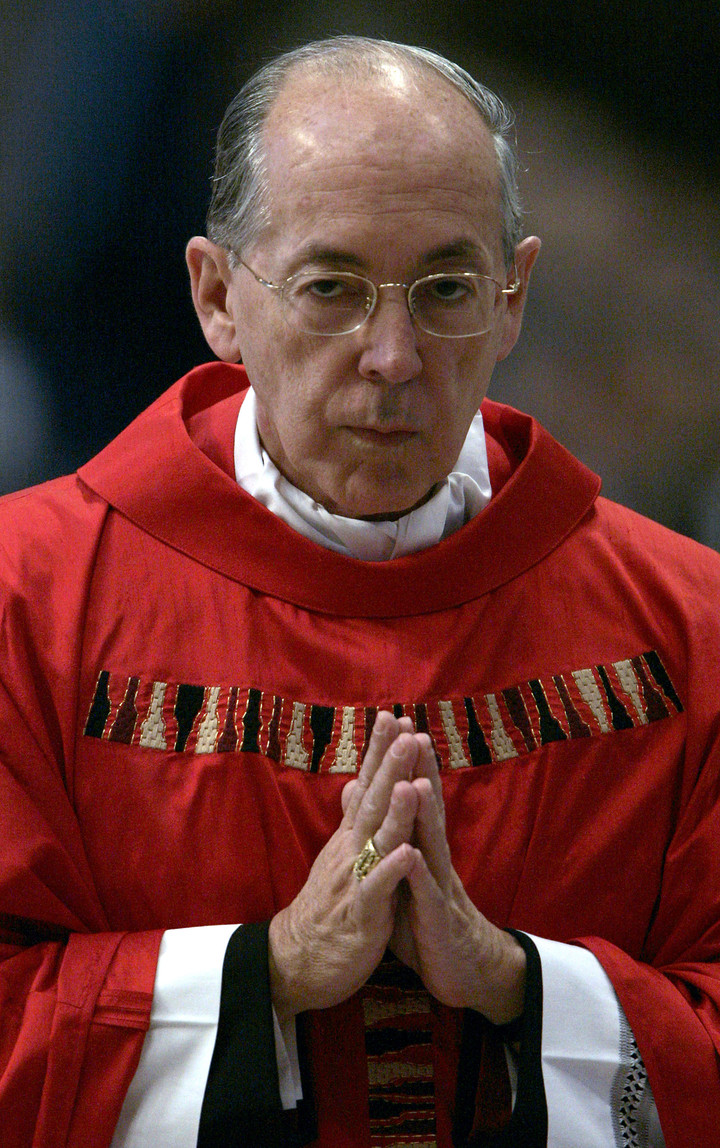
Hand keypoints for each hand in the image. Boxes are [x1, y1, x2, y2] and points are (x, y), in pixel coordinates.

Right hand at [268, 712, 422, 1022]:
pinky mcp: (361, 915)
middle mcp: (352, 850)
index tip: (396, 716)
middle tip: (405, 730)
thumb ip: (351, 821)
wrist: (299, 961)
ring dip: (394, 810)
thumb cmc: (327, 907)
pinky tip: (407, 852)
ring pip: (376, 840)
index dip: (380, 752)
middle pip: (372, 801)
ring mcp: (355, 880)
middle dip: (390, 766)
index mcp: (352, 837)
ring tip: (410, 781)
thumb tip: (354, 783)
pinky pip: (377, 890)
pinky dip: (391, 871)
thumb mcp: (340, 858)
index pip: (367, 785)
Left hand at [389, 735, 526, 1024]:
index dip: (401, 761)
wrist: (464, 970)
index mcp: (419, 845)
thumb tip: (360, 795)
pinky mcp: (436, 919)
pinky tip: (413, 856)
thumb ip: (385, 835)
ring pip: (431, 844)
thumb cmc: (426, 918)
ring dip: (425, 815)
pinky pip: (426, 896)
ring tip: (419, 783)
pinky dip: (419, 875)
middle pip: (425, 807)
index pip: (410, 795)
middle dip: (419, 771)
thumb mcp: (402, 873)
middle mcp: (432, 857)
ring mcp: (437, 886)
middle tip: (413, 733)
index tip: (393, 723)